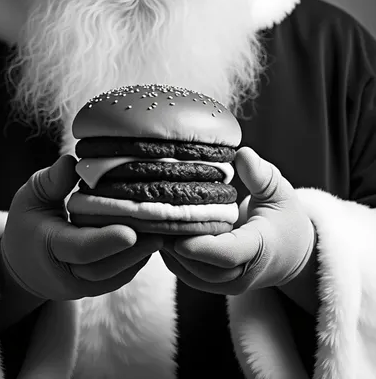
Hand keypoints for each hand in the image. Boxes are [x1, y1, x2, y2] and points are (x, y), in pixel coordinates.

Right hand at [0, 155, 163, 301]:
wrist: (24, 262)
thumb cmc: (30, 221)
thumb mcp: (32, 195)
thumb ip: (51, 181)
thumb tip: (73, 162)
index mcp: (48, 248)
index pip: (80, 249)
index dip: (107, 240)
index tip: (132, 230)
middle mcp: (65, 273)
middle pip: (103, 267)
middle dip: (134, 250)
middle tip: (161, 227)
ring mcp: (81, 285)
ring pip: (115, 275)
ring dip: (141, 254)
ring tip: (164, 229)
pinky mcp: (96, 286)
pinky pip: (119, 276)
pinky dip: (138, 258)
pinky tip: (154, 236)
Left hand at [160, 147, 315, 294]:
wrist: (290, 253)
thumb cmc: (283, 217)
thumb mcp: (279, 191)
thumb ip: (261, 175)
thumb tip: (243, 154)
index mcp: (260, 249)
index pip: (226, 253)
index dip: (198, 245)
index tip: (175, 232)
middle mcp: (242, 274)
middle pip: (200, 266)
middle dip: (174, 243)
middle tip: (149, 217)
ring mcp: (227, 284)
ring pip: (189, 273)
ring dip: (168, 250)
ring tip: (149, 221)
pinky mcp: (214, 284)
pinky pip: (186, 273)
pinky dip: (171, 255)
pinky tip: (158, 230)